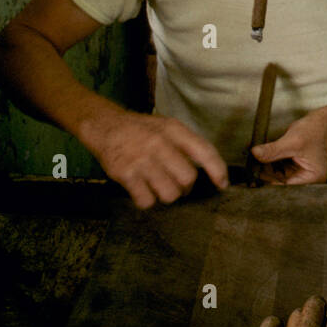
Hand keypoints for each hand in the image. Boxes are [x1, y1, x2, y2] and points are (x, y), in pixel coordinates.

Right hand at [82, 104, 227, 208]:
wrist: (104, 125)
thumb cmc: (140, 130)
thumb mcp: (166, 126)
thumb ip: (187, 144)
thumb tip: (211, 169)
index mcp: (173, 130)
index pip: (204, 151)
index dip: (217, 170)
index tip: (222, 184)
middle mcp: (159, 143)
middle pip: (188, 179)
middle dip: (185, 188)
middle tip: (176, 184)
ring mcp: (142, 160)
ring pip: (170, 194)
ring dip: (166, 195)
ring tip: (158, 186)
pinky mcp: (125, 174)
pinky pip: (147, 201)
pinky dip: (147, 201)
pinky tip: (142, 189)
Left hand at [250, 108, 326, 184]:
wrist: (321, 121)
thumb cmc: (314, 130)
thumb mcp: (292, 140)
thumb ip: (273, 150)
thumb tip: (255, 154)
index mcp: (311, 178)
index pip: (286, 188)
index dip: (269, 183)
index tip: (254, 177)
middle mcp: (306, 180)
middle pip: (280, 184)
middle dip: (265, 175)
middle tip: (251, 167)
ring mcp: (299, 174)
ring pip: (276, 177)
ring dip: (265, 169)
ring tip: (254, 161)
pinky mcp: (293, 168)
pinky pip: (277, 170)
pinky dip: (268, 164)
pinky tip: (260, 158)